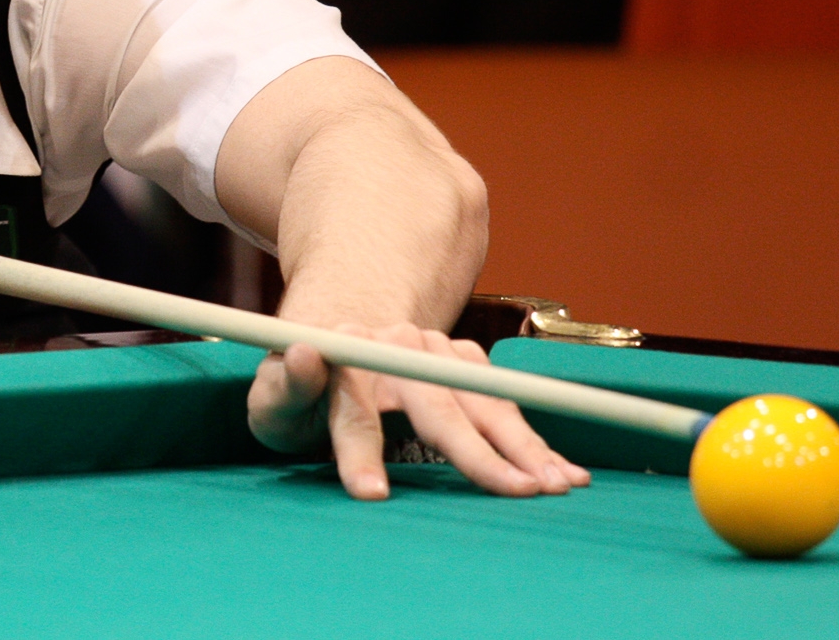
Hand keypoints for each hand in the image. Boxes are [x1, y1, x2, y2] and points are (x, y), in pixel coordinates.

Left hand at [246, 322, 591, 498]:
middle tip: (515, 491)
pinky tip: (564, 468)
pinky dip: (534, 437)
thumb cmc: (305, 392)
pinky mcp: (465, 358)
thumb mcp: (274, 399)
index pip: (353, 412)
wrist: (346, 345)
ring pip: (482, 400)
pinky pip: (503, 400)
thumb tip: (305, 353)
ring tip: (556, 485)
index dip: (360, 453)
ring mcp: (436, 348)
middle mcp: (396, 347)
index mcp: (343, 358)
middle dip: (477, 452)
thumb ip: (284, 387)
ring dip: (523, 444)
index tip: (372, 494)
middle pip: (436, 406)